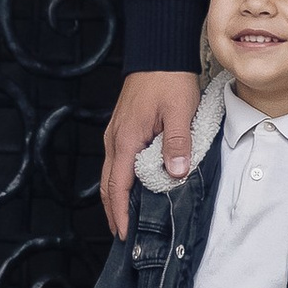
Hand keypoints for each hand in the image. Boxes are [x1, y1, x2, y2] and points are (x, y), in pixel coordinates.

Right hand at [102, 69, 201, 239]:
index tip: (124, 233)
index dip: (120, 212)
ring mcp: (116, 133)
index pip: (117, 185)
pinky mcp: (122, 128)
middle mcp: (114, 139)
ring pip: (111, 173)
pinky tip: (134, 186)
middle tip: (124, 234)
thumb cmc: (169, 79)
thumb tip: (176, 174)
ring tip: (128, 216)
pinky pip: (116, 161)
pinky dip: (121, 179)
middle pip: (107, 184)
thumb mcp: (179, 112)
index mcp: (125, 139)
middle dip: (114, 211)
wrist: (158, 52)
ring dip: (117, 196)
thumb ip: (177, 143)